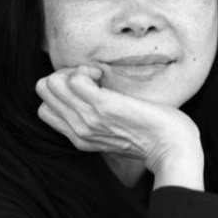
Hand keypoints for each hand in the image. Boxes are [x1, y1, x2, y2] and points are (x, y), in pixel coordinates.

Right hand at [35, 66, 203, 188]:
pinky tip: (101, 74)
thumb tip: (92, 92)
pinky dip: (84, 70)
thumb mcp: (116, 131)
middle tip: (91, 77)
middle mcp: (78, 131)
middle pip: (44, 92)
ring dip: (74, 70)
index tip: (88, 87)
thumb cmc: (152, 135)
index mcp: (80, 138)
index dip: (61, 91)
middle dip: (64, 75)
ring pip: (51, 84)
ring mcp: (88, 120)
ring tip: (97, 75)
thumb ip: (99, 120)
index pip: (45, 108)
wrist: (173, 147)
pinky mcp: (103, 107)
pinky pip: (73, 79)